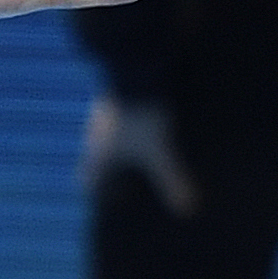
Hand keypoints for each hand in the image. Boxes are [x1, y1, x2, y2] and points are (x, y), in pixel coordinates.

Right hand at [80, 96, 197, 214]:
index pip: (90, 181)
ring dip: (121, 145)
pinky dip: (130, 124)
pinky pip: (118, 116)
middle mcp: (95, 135)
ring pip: (107, 136)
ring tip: (145, 150)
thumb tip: (187, 211)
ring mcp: (102, 113)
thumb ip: (173, 180)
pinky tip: (149, 120)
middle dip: (113, 170)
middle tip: (133, 178)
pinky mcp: (115, 94)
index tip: (117, 199)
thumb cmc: (142, 116)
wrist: (133, 67)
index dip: (101, 193)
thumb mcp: (161, 150)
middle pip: (97, 159)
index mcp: (100, 155)